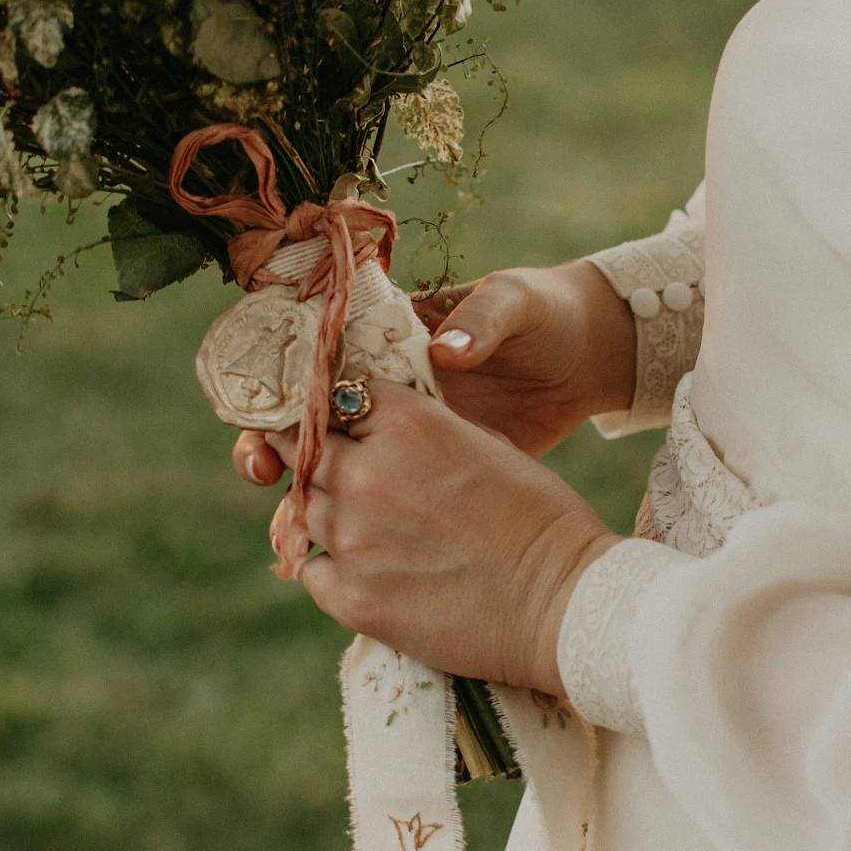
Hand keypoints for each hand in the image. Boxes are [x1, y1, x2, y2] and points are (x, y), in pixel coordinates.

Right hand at [230, 261, 632, 485]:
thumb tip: (445, 350)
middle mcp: (387, 390)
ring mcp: (406, 436)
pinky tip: (332, 542)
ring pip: (334, 468)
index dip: (286, 385)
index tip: (268, 405)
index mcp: (392, 338)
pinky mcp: (434, 471)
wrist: (590, 359)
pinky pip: (381, 500)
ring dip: (303, 489)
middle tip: (261, 462)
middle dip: (275, 442)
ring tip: (288, 511)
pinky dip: (351, 522)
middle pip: (311, 421)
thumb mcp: (518, 307)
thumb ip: (481, 320)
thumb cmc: (547, 318)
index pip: (320, 362)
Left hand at [295, 382, 618, 693]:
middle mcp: (365, 473)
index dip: (340, 409)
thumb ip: (422, 428)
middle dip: (313, 454)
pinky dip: (333, 568)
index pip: (337, 395)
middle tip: (333, 471)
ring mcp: (351, 538)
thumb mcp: (485, 442)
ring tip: (370, 527)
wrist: (564, 604)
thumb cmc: (540, 518)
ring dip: (327, 511)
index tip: (342, 423)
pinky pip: (312, 569)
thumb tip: (380, 429)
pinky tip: (371, 570)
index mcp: (405, 423)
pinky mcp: (349, 596)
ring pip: (302, 509)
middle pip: (302, 448)